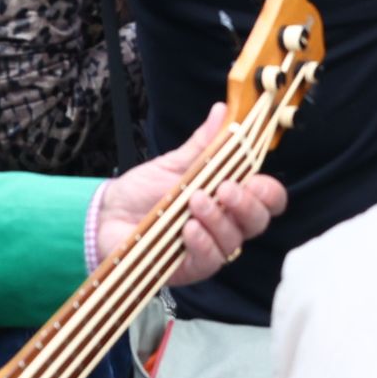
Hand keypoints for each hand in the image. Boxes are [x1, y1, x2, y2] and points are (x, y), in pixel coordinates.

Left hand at [90, 108, 286, 283]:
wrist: (109, 214)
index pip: (267, 199)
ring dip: (217, 219)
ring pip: (233, 241)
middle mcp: (226, 223)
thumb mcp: (175, 163)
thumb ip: (204, 143)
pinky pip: (209, 260)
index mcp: (229, 196)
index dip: (268, 191)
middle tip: (224, 188)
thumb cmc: (145, 190)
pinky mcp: (190, 267)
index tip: (254, 178)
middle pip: (257, 221)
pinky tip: (188, 229)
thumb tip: (223, 110)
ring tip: (194, 201)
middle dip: (246, 204)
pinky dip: (202, 242)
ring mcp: (210, 247)